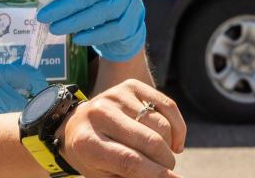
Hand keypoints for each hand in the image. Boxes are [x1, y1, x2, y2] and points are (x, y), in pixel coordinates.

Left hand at [35, 0, 146, 61]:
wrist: (126, 16)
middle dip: (63, 7)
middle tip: (43, 16)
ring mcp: (130, 1)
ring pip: (101, 12)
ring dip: (75, 22)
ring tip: (55, 28)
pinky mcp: (133, 21)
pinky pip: (113, 30)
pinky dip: (94, 35)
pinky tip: (77, 38)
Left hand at [61, 79, 186, 177]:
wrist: (76, 125)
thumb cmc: (92, 158)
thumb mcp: (105, 176)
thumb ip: (133, 177)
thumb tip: (165, 177)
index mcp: (87, 142)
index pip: (130, 161)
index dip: (158, 174)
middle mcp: (99, 114)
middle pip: (150, 142)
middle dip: (166, 162)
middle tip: (164, 170)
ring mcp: (115, 96)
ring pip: (162, 125)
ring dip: (169, 147)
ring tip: (158, 155)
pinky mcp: (130, 86)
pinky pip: (168, 106)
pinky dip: (177, 127)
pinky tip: (171, 141)